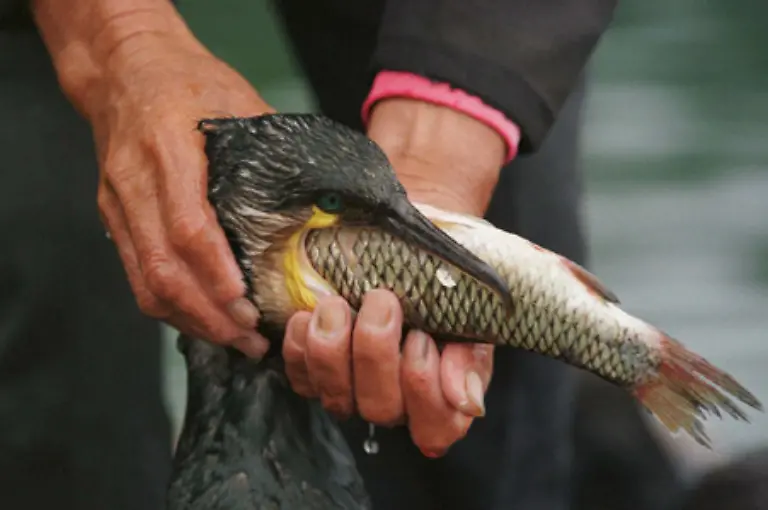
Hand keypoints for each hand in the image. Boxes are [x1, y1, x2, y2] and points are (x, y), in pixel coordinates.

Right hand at [84, 32, 272, 355]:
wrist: (123, 68)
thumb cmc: (189, 80)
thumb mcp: (237, 101)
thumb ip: (271, 150)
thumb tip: (320, 196)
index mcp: (168, 150)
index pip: (188, 227)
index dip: (217, 273)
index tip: (247, 304)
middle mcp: (135, 184)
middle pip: (164, 268)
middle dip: (209, 314)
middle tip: (251, 338)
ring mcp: (118, 204)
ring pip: (146, 281)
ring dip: (190, 319)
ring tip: (234, 339)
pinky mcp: (114, 218)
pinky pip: (137, 275)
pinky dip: (170, 305)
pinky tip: (203, 319)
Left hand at [283, 99, 506, 455]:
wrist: (410, 241)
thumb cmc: (444, 274)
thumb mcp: (469, 305)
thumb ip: (470, 353)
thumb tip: (466, 401)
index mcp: (440, 392)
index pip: (436, 425)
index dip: (425, 391)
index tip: (422, 339)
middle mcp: (395, 400)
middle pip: (381, 407)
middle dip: (376, 354)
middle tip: (380, 300)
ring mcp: (352, 390)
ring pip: (337, 397)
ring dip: (333, 351)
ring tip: (336, 304)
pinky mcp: (314, 373)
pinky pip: (301, 378)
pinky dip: (300, 348)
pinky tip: (309, 315)